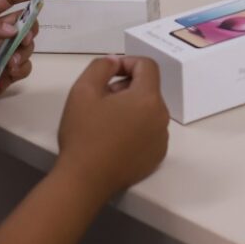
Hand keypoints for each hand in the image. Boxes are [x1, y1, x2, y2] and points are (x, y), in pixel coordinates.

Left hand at [0, 0, 41, 124]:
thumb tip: (12, 29)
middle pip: (22, 22)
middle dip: (30, 24)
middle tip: (25, 34)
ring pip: (26, 45)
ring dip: (25, 48)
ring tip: (12, 60)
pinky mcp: (3, 78)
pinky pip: (24, 68)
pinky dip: (22, 67)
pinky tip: (10, 71)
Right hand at [56, 56, 168, 198]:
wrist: (84, 180)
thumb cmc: (83, 134)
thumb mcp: (83, 91)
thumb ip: (101, 66)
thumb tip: (115, 62)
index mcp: (147, 99)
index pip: (147, 66)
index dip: (127, 62)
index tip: (108, 74)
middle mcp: (161, 117)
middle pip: (148, 89)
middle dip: (126, 87)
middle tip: (101, 99)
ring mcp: (161, 139)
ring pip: (148, 110)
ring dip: (130, 107)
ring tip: (105, 120)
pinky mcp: (156, 157)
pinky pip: (150, 131)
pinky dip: (136, 127)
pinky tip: (114, 139)